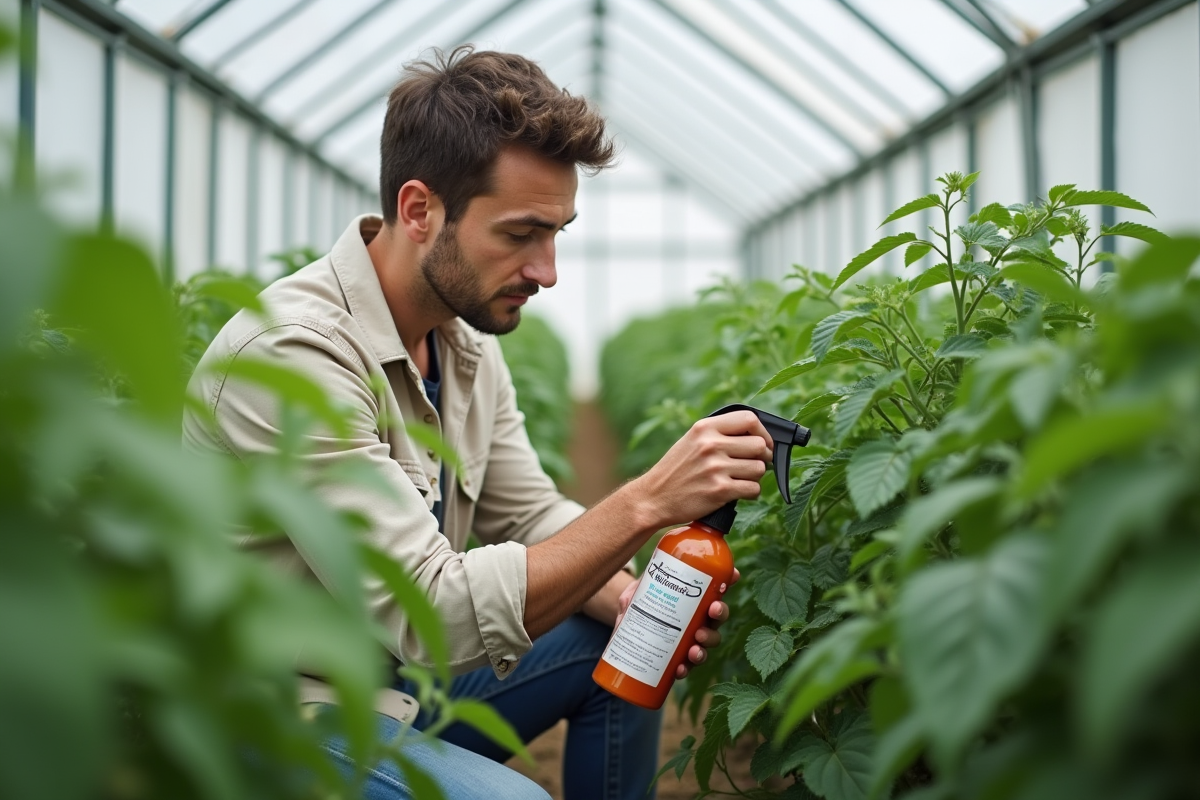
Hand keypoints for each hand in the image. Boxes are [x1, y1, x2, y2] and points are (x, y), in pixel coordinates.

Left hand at [612, 569, 740, 679]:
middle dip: (720, 614)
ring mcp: (690, 640)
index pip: (716, 589)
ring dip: (705, 646)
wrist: (627, 629)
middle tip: (712, 610)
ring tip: (694, 648)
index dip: (729, 582)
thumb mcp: (636, 592)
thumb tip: (635, 593)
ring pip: (708, 644)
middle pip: (717, 618)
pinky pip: (687, 665)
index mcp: (693, 599)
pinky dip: (685, 668)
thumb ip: (636, 590)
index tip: (733, 577)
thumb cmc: (639, 604)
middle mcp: (697, 620)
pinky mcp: (678, 658)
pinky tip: (679, 668)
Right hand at [631, 411, 772, 528]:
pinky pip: (753, 489)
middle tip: (751, 465)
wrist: (654, 497)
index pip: (749, 419)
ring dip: (754, 477)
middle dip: (760, 457)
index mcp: (704, 428)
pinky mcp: (720, 490)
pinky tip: (737, 492)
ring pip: (759, 469)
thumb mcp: (691, 440)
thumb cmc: (676, 469)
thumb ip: (719, 433)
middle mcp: (710, 445)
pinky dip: (750, 493)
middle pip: (759, 446)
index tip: (763, 443)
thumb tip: (757, 436)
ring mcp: (716, 468)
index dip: (762, 432)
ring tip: (739, 479)